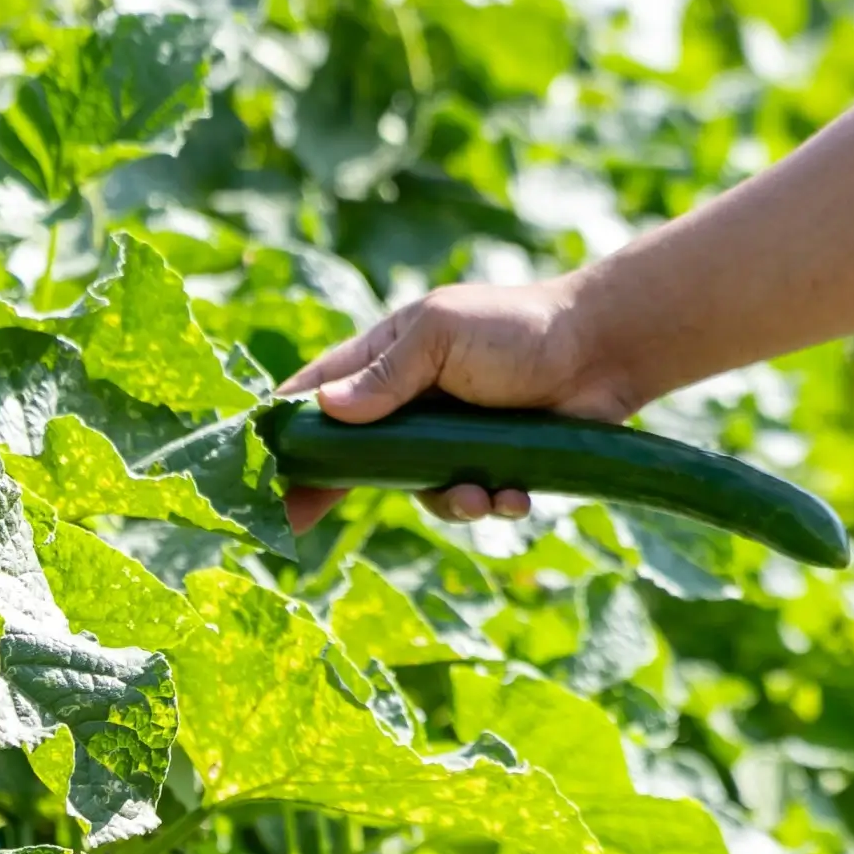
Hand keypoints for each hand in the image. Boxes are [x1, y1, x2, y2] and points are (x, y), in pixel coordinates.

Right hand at [277, 274, 633, 531]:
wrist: (603, 348)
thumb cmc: (518, 327)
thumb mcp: (442, 335)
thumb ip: (387, 374)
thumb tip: (324, 410)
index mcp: (384, 359)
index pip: (313, 399)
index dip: (280, 435)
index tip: (250, 474)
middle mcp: (407, 404)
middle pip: (349, 458)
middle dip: (328, 491)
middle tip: (298, 526)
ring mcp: (447, 439)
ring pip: (414, 491)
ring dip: (445, 501)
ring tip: (480, 494)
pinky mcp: (490, 466)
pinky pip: (471, 502)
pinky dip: (492, 504)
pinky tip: (517, 495)